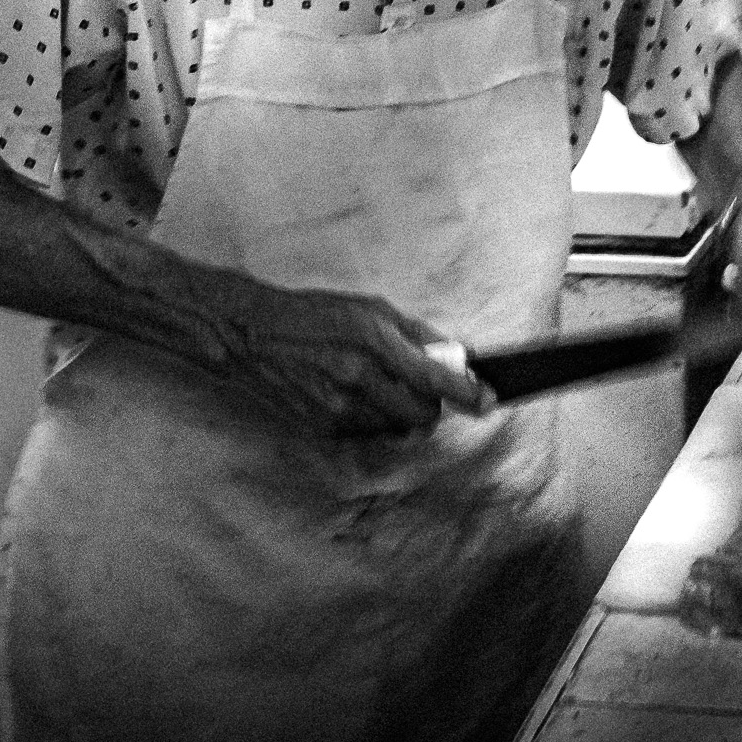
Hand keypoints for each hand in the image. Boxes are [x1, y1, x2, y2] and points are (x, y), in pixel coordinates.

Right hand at [206, 286, 490, 438]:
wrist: (254, 335)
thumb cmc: (313, 314)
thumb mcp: (369, 307)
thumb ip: (416, 334)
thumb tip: (455, 357)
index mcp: (373, 340)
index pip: (436, 379)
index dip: (469, 395)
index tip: (487, 402)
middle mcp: (358, 378)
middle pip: (424, 415)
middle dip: (433, 405)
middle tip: (422, 386)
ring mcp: (340, 407)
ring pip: (399, 429)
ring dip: (402, 413)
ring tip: (381, 386)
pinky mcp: (325, 427)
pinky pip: (370, 434)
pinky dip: (375, 420)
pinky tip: (356, 396)